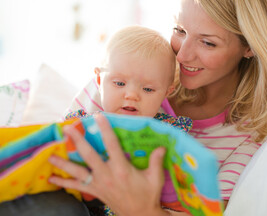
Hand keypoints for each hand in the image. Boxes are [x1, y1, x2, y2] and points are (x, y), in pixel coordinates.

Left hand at [49, 114, 168, 215]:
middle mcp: (107, 175)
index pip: (111, 144)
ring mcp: (98, 184)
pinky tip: (52, 179)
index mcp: (121, 169)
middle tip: (68, 129)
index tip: (98, 117)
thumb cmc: (148, 195)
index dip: (104, 129)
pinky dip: (63, 183)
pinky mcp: (95, 192)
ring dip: (64, 162)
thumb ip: (156, 161)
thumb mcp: (155, 178)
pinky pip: (76, 187)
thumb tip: (161, 146)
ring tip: (50, 155)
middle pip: (88, 155)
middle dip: (77, 141)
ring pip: (77, 171)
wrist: (139, 215)